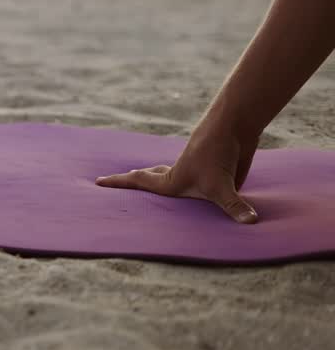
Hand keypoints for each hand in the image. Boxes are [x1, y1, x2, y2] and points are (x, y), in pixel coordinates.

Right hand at [95, 124, 259, 223]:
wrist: (234, 126)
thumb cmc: (217, 153)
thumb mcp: (223, 185)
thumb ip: (234, 205)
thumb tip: (250, 223)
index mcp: (171, 180)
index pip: (140, 182)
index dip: (119, 183)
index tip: (97, 182)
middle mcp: (181, 177)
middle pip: (151, 178)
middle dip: (134, 181)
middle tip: (116, 181)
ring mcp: (197, 174)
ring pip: (174, 180)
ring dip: (161, 182)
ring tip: (153, 189)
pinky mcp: (216, 174)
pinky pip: (198, 185)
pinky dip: (194, 189)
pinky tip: (200, 194)